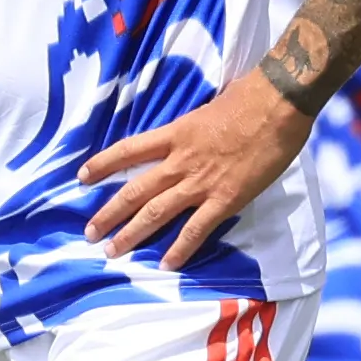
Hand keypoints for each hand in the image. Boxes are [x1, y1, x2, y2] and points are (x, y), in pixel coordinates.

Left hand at [81, 73, 310, 267]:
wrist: (278, 103)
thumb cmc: (250, 97)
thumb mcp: (210, 106)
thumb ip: (195, 125)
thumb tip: (195, 128)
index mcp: (176, 133)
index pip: (128, 151)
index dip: (103, 165)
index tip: (82, 177)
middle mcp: (180, 160)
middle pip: (135, 190)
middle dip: (109, 214)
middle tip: (90, 233)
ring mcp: (200, 182)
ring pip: (156, 212)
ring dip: (131, 234)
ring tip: (112, 251)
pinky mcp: (225, 199)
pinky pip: (196, 229)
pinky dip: (180, 248)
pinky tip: (167, 263)